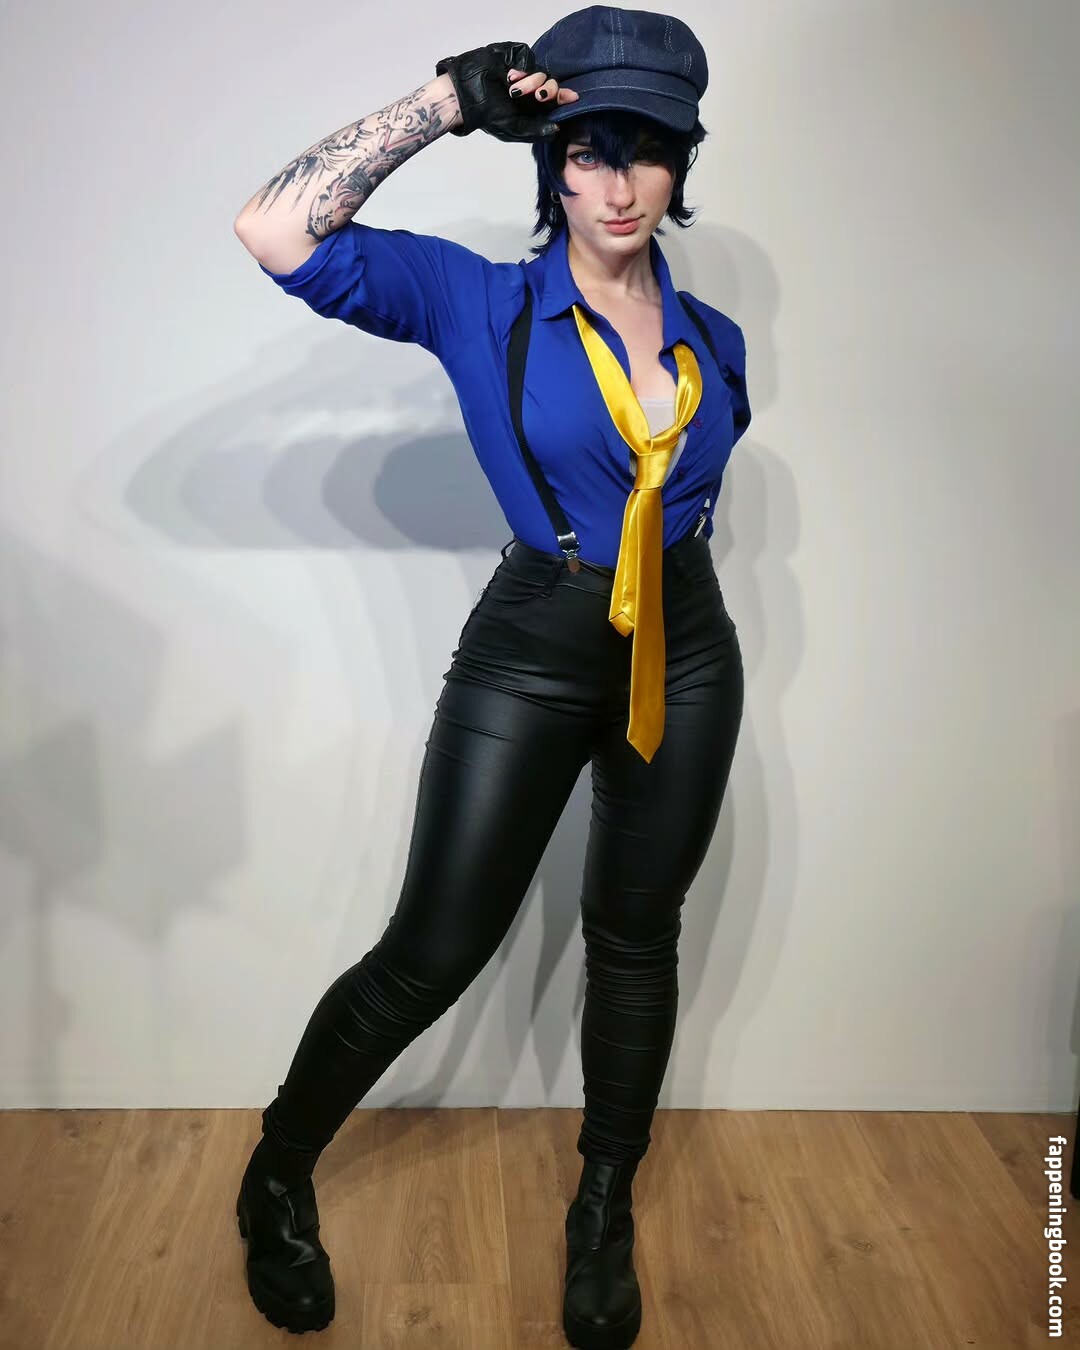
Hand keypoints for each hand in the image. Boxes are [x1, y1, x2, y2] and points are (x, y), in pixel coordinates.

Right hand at [435, 41, 579, 142]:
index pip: (555, 100)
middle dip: (549, 90)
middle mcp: (531, 88)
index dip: (564, 98)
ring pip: (541, 71)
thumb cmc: (488, 115)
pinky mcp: (514, 56)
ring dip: (531, 81)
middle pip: (552, 83)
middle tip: (539, 96)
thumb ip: (536, 130)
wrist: (466, 96)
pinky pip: (528, 57)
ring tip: (512, 90)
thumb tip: (557, 129)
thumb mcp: (514, 129)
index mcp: (533, 107)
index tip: (571, 98)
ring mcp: (523, 71)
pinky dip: (522, 67)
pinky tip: (509, 77)